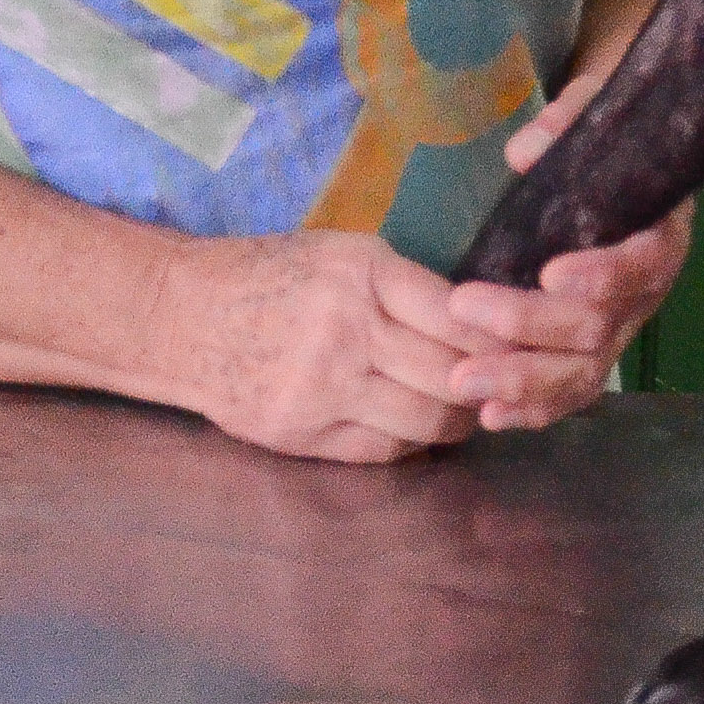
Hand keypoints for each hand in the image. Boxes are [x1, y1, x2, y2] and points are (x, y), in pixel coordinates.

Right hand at [173, 229, 484, 463]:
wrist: (183, 317)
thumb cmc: (271, 275)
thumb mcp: (342, 254)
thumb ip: (406, 288)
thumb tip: (482, 325)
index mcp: (360, 275)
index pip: (456, 315)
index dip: (497, 337)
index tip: (520, 344)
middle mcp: (344, 333)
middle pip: (450, 375)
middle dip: (487, 385)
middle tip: (505, 386)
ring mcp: (321, 390)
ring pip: (423, 421)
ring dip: (457, 420)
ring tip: (466, 410)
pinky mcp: (300, 435)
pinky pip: (383, 449)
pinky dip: (411, 440)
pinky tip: (416, 426)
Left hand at [443, 73, 694, 431]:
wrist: (617, 166)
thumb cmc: (605, 138)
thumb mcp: (592, 111)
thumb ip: (565, 123)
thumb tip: (524, 153)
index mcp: (659, 233)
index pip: (644, 264)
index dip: (603, 275)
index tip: (551, 271)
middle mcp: (644, 292)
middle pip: (599, 327)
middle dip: (529, 325)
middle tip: (462, 308)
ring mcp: (617, 330)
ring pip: (581, 373)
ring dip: (522, 383)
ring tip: (463, 382)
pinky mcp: (587, 354)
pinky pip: (567, 393)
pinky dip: (530, 410)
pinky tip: (487, 416)